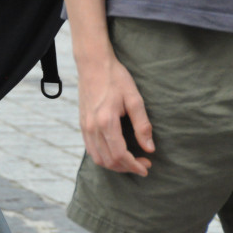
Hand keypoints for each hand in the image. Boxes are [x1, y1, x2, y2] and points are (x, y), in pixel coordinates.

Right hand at [76, 52, 154, 176]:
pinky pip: (90, 148)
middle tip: (143, 164)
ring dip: (114, 165)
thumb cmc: (115, 78)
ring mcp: (85, 126)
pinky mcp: (82, 123)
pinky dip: (103, 156)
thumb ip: (142, 125)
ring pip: (97, 157)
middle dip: (126, 167)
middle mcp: (93, 127)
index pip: (120, 154)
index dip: (134, 165)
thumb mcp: (134, 99)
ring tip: (129, 161)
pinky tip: (115, 152)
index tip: (147, 167)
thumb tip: (150, 148)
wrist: (93, 64)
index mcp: (106, 121)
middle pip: (108, 160)